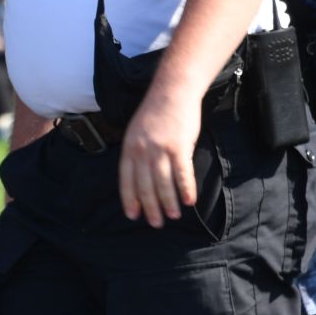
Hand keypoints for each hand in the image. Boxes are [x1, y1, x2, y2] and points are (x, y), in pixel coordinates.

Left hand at [118, 88, 199, 227]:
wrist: (172, 92)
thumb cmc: (155, 113)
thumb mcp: (136, 132)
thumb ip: (136, 153)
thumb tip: (140, 176)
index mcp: (129, 148)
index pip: (126, 180)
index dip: (130, 199)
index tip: (133, 215)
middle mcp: (142, 151)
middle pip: (145, 185)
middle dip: (150, 207)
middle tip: (156, 223)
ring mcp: (160, 149)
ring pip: (163, 183)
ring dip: (168, 202)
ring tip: (173, 216)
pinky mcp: (179, 147)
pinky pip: (182, 173)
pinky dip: (185, 188)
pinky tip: (189, 201)